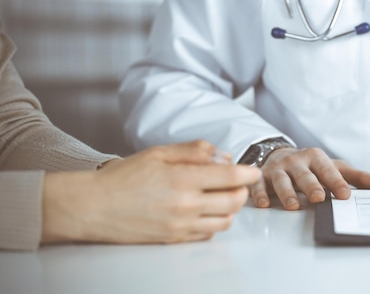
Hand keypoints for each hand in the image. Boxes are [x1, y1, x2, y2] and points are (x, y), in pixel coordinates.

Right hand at [42, 140, 260, 244]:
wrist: (93, 207)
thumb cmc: (123, 177)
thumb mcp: (158, 152)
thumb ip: (194, 151)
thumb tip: (223, 155)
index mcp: (182, 179)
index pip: (230, 176)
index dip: (248, 172)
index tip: (254, 169)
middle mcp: (185, 204)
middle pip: (234, 201)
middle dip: (242, 190)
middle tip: (238, 182)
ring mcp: (181, 225)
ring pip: (225, 220)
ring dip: (231, 208)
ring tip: (221, 196)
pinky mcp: (174, 239)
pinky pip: (208, 234)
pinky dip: (214, 222)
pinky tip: (205, 210)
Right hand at [248, 147, 369, 209]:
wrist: (278, 155)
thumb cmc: (311, 166)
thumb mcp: (335, 167)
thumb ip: (358, 177)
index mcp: (316, 158)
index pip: (329, 171)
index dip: (336, 182)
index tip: (345, 195)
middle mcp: (296, 162)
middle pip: (305, 175)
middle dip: (311, 186)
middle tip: (319, 198)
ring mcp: (278, 169)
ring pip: (281, 180)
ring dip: (287, 193)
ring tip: (293, 206)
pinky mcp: (263, 177)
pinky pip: (259, 185)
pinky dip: (259, 193)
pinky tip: (263, 203)